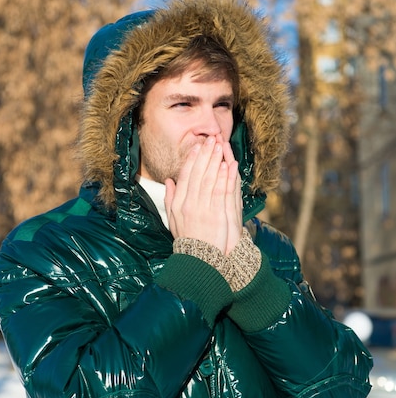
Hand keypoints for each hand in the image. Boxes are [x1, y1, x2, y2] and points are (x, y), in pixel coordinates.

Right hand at [165, 136, 242, 254]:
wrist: (199, 258)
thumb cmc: (187, 238)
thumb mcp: (172, 219)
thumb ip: (170, 199)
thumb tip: (168, 181)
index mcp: (179, 204)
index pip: (185, 176)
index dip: (191, 159)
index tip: (197, 146)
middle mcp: (190, 204)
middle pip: (198, 174)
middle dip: (205, 155)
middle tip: (211, 139)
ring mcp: (204, 209)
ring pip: (209, 179)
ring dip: (215, 161)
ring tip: (220, 146)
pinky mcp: (217, 215)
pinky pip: (221, 192)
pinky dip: (224, 177)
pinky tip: (228, 165)